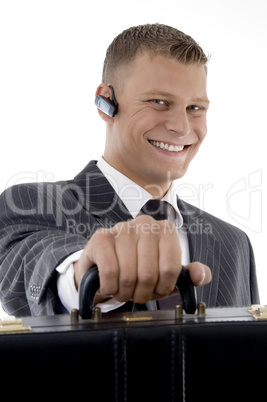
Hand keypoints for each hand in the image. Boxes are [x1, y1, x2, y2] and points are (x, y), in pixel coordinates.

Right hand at [73, 215, 211, 303]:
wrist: (105, 264)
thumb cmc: (138, 267)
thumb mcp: (165, 272)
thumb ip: (187, 275)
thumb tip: (200, 275)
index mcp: (166, 230)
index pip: (171, 268)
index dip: (163, 287)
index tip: (156, 289)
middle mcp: (145, 224)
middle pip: (149, 274)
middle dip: (142, 292)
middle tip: (137, 292)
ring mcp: (122, 228)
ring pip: (128, 275)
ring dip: (124, 292)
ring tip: (123, 289)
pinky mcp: (101, 237)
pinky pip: (110, 271)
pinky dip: (110, 287)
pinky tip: (110, 284)